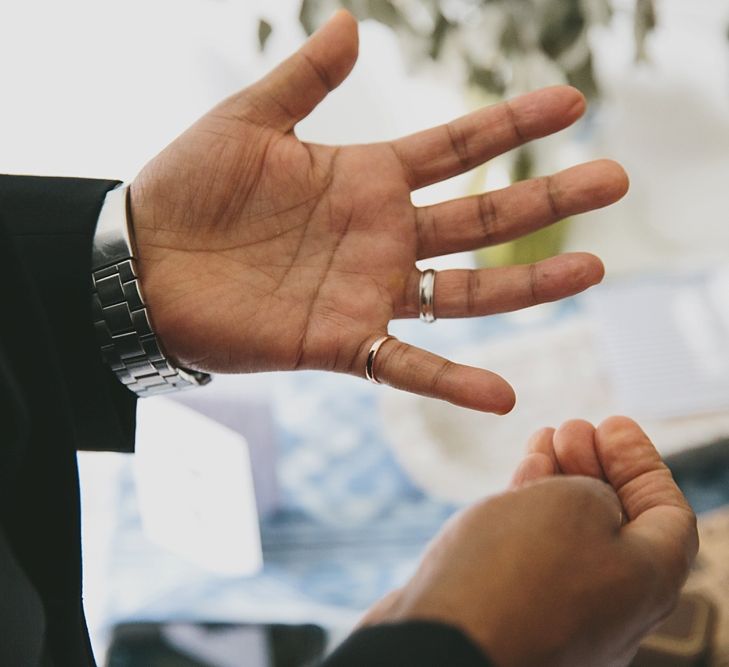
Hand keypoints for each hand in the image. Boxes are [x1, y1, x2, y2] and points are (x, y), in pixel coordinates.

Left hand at [130, 10, 627, 412]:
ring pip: (465, 291)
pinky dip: (451, 382)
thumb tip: (350, 21)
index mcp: (364, 177)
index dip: (512, 123)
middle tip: (614, 180)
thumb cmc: (186, 190)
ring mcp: (368, 290)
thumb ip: (302, 78)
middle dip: (548, 197)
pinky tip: (503, 395)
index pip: (456, 147)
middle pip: (482, 218)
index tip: (571, 103)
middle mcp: (381, 235)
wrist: (140, 266)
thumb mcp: (246, 120)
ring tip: (592, 268)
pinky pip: (405, 365)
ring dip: (529, 284)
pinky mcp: (341, 341)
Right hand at [361, 417, 697, 665]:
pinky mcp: (517, 609)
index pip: (667, 513)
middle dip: (598, 464)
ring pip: (573, 532)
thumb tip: (587, 499)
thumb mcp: (577, 503)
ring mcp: (564, 612)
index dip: (643, 461)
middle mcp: (614, 605)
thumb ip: (597, 489)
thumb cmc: (518, 570)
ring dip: (562, 478)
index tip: (613, 423)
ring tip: (545, 437)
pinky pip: (538, 551)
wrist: (445, 636)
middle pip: (619, 520)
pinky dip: (534, 507)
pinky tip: (523, 473)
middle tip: (574, 427)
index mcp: (648, 582)